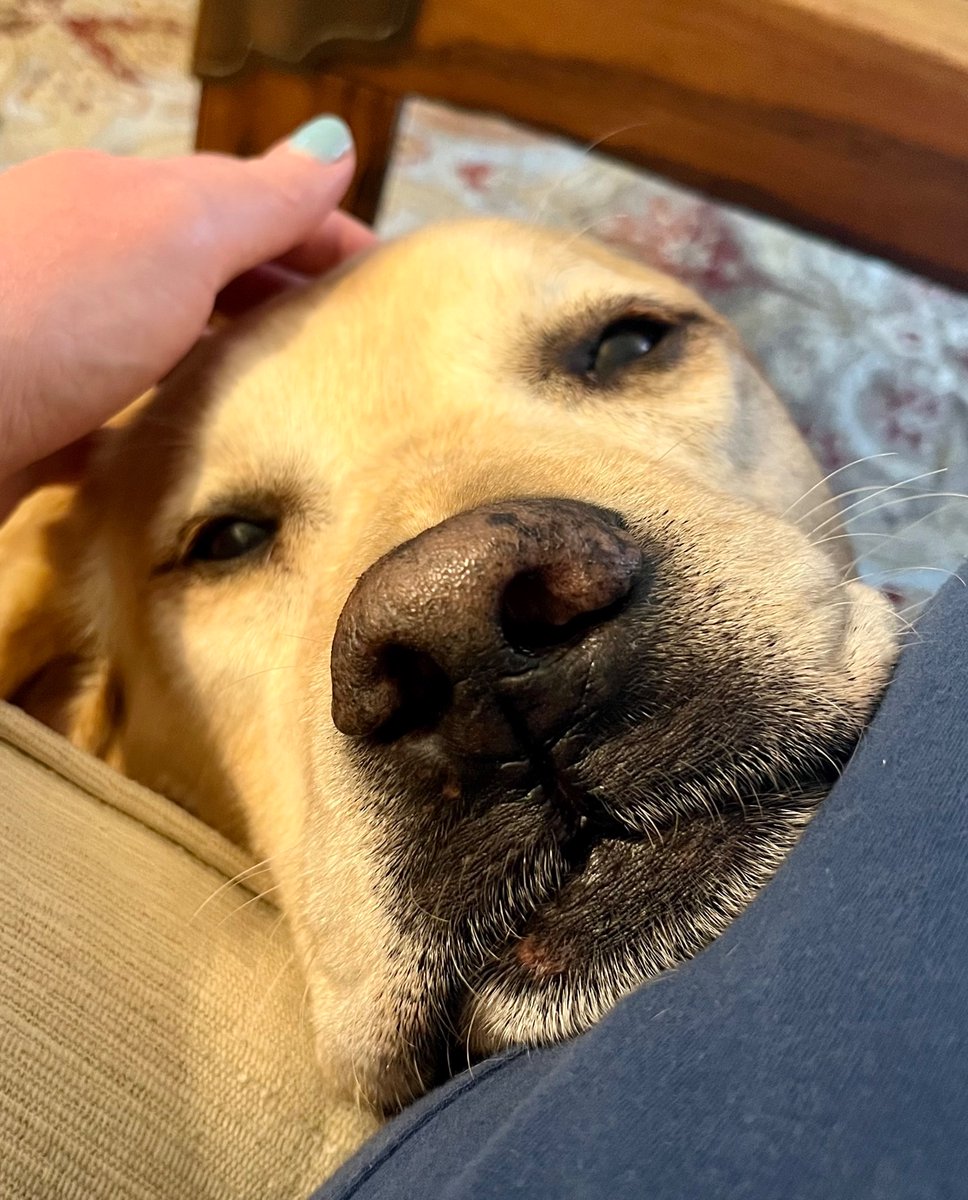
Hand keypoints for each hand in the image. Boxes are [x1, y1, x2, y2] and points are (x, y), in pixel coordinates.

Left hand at [0, 115, 374, 516]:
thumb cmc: (57, 311)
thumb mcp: (177, 234)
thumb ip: (259, 199)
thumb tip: (335, 143)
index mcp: (131, 200)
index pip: (255, 202)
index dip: (330, 235)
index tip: (395, 287)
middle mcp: (94, 258)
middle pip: (215, 271)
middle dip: (291, 300)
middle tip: (362, 352)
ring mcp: (64, 339)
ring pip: (173, 341)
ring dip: (235, 361)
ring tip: (300, 404)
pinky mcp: (40, 416)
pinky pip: (126, 411)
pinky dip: (172, 424)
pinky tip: (202, 453)